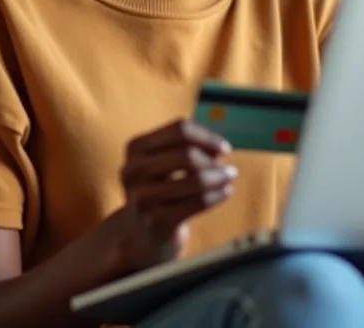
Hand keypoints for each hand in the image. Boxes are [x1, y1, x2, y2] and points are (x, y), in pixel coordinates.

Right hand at [112, 119, 236, 272]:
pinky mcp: (157, 221)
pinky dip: (218, 194)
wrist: (143, 233)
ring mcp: (143, 197)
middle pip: (187, 154)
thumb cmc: (161, 189)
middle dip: (213, 161)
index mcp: (136, 147)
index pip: (179, 130)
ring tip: (229, 178)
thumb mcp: (165, 162)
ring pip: (196, 179)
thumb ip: (188, 148)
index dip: (206, 136)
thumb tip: (218, 148)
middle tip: (229, 169)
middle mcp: (134, 170)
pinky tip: (225, 192)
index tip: (224, 147)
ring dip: (219, 177)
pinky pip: (199, 201)